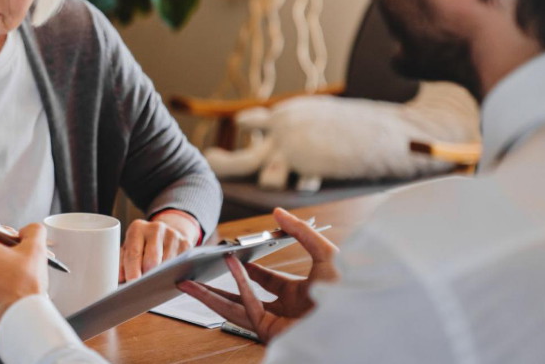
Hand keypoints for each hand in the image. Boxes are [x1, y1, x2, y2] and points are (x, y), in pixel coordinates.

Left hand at [120, 210, 198, 281]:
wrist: (163, 233)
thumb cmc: (141, 245)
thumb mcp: (128, 249)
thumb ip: (121, 263)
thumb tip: (119, 280)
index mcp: (137, 228)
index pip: (134, 253)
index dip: (132, 271)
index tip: (132, 284)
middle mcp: (156, 228)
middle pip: (152, 260)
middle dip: (147, 276)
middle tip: (143, 287)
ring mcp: (173, 235)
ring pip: (167, 264)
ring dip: (161, 277)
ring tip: (155, 282)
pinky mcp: (186, 243)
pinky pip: (180, 265)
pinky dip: (173, 274)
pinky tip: (168, 276)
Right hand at [178, 207, 339, 342]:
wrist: (359, 317)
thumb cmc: (350, 290)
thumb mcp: (325, 253)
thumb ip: (300, 232)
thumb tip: (278, 212)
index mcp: (298, 296)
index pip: (266, 284)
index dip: (248, 271)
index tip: (232, 258)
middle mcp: (284, 312)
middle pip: (241, 298)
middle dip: (215, 289)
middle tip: (195, 277)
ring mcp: (276, 324)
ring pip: (233, 309)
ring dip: (208, 296)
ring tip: (185, 284)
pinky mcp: (270, 332)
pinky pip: (246, 306)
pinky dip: (235, 286)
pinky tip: (227, 267)